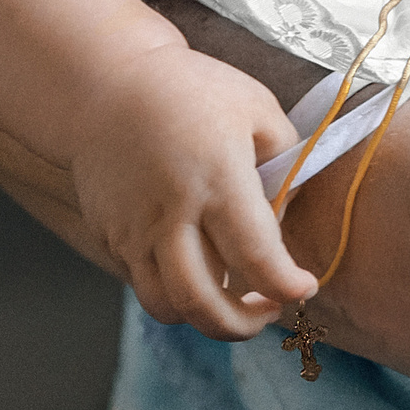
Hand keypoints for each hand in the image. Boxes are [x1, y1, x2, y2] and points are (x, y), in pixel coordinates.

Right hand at [68, 42, 316, 338]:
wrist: (103, 84)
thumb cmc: (190, 90)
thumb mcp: (257, 108)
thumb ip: (285, 162)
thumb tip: (286, 215)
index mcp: (218, 180)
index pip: (258, 259)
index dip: (287, 287)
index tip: (305, 287)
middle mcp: (171, 215)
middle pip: (203, 303)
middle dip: (244, 326)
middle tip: (269, 310)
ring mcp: (133, 231)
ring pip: (166, 306)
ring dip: (205, 319)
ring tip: (234, 301)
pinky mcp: (109, 236)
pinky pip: (142, 285)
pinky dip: (174, 293)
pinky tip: (198, 271)